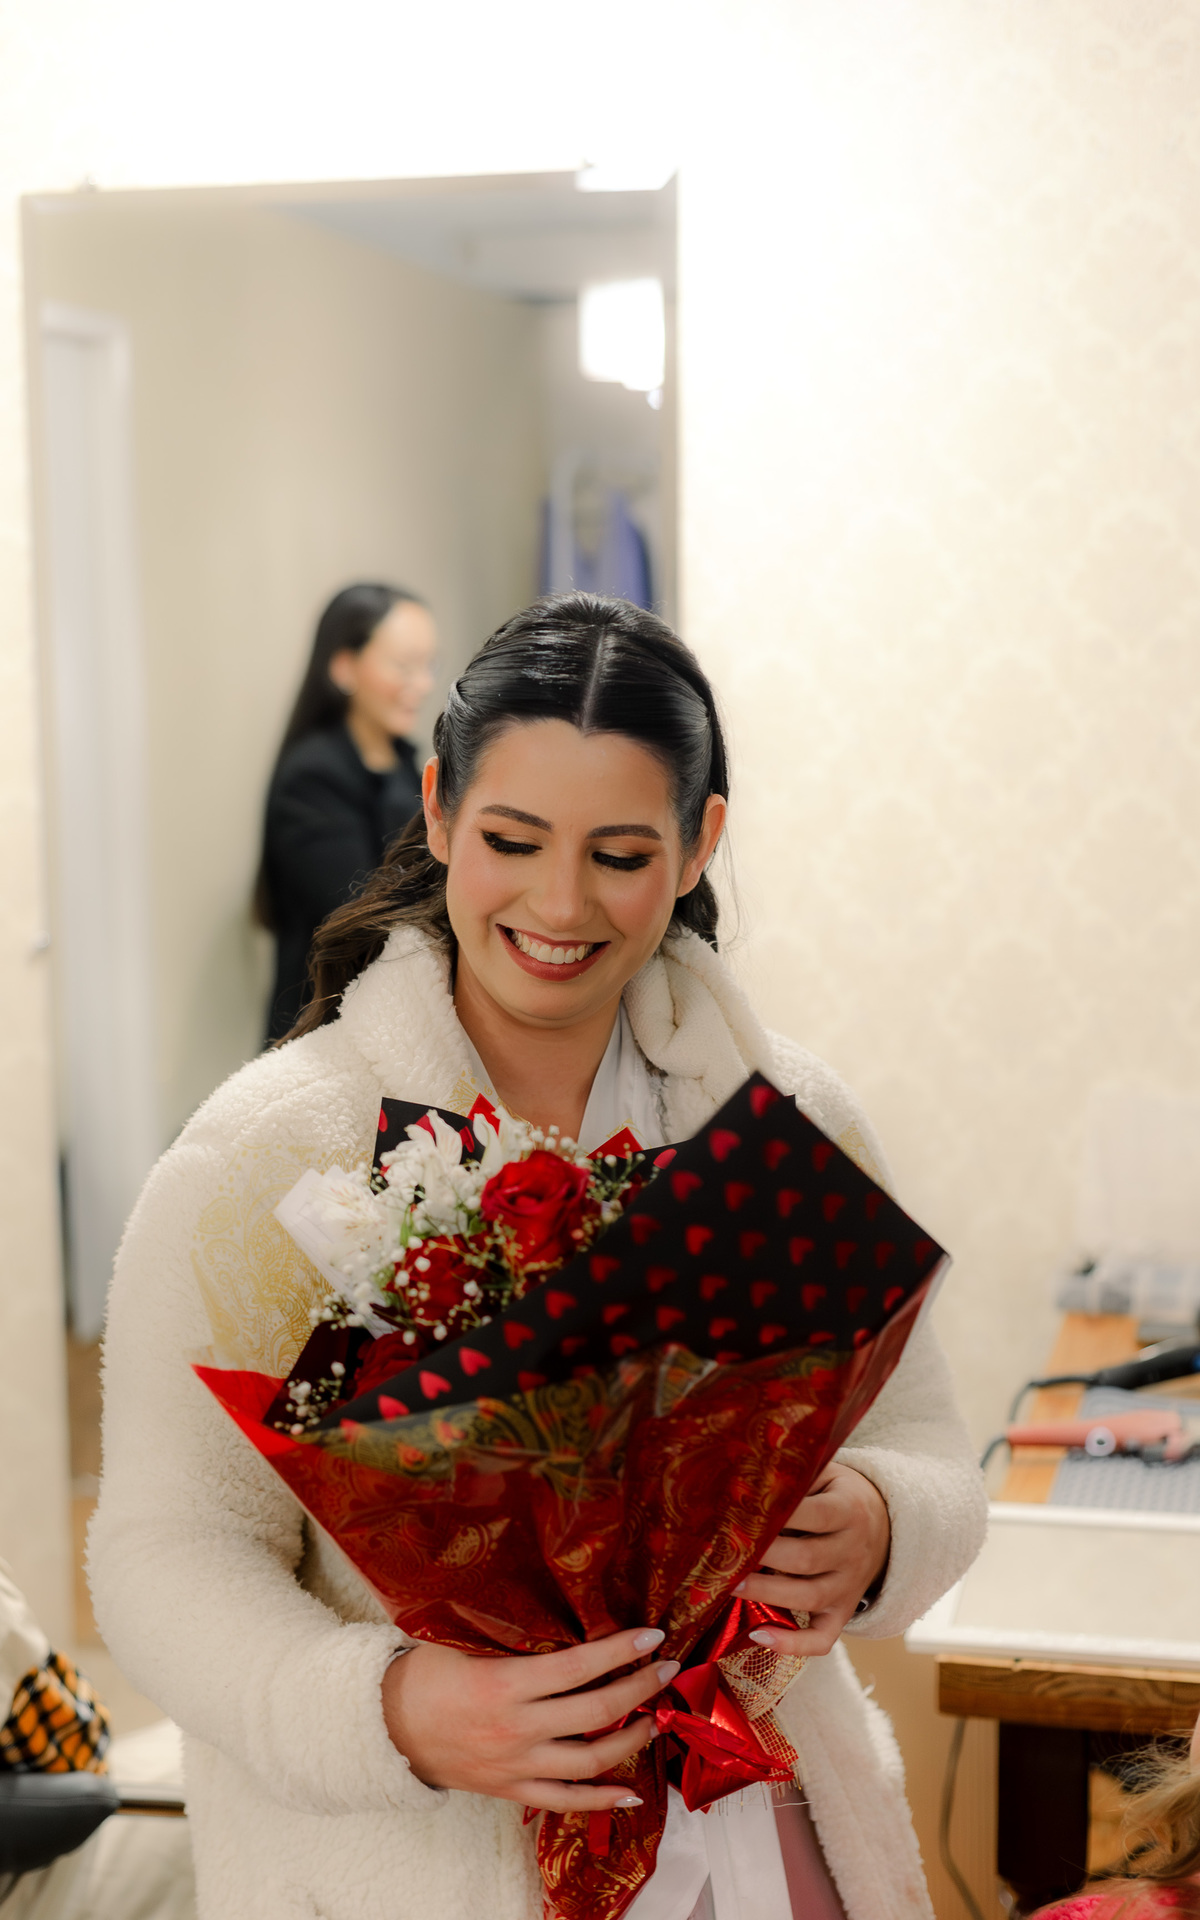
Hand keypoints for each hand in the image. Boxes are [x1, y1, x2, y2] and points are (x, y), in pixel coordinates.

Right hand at [381, 1627, 678, 1811]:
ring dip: (632, 1739)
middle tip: (667, 1668)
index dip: (620, 1651)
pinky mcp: (512, 1790)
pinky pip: (566, 1799)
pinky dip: (602, 1799)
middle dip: (640, 1689)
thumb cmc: (423, 1674)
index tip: (652, 1634)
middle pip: (595, 1713)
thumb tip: (561, 1607)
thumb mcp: (463, 1641)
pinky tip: (633, 1791)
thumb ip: (511, 1633)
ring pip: (590, 1760)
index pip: (578, 1668)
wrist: (383, 1728)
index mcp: (504, 1685)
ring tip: (656, 1717)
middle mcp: (516, 1729)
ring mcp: (516, 1766)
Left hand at [734, 1462, 890, 1656]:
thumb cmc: (839, 1495)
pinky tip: (759, 1637)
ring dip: (767, 1594)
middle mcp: (853, 1552)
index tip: (743, 1512)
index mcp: (850, 1511)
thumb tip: (750, 1477)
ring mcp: (849, 1587)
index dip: (781, 1515)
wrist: (885, 1527)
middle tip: (726, 1551)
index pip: (816, 1514)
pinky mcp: (842, 1613)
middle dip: (764, 1556)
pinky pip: (822, 1638)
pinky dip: (793, 1645)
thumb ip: (798, 1477)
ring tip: (730, 1586)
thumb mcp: (828, 1474)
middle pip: (807, 1559)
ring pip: (809, 1598)